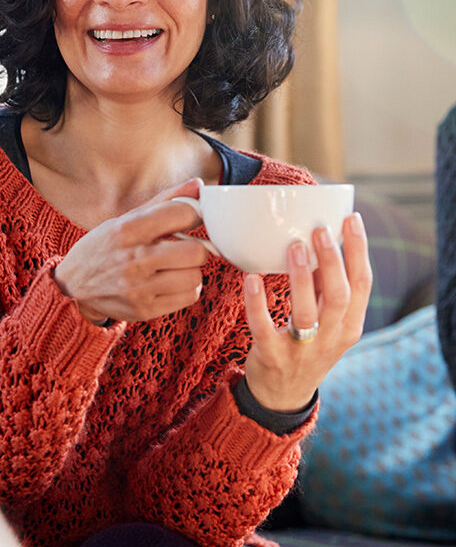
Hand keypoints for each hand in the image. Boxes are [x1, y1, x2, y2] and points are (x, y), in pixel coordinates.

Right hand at [53, 179, 209, 323]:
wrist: (72, 286)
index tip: (190, 219)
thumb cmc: (104, 247)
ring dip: (190, 270)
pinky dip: (186, 288)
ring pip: (195, 277)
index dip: (194, 214)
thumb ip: (165, 201)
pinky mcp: (145, 310)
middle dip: (196, 247)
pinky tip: (170, 282)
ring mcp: (138, 288)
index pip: (182, 214)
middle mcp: (133, 259)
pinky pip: (189, 297)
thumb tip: (199, 185)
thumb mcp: (126, 219)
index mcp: (127, 229)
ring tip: (174, 266)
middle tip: (184, 247)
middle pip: (195, 252)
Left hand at [243, 213, 371, 411]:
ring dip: (301, 278)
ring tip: (294, 247)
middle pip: (339, 296)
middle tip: (320, 229)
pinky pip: (264, 328)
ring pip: (307, 312)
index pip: (363, 284)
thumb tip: (318, 241)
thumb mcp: (326, 321)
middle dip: (332, 261)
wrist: (282, 396)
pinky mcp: (272, 357)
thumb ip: (323, 287)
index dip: (359, 250)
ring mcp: (303, 350)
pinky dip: (257, 303)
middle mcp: (331, 337)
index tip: (352, 219)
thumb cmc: (305, 346)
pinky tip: (251, 279)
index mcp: (349, 324)